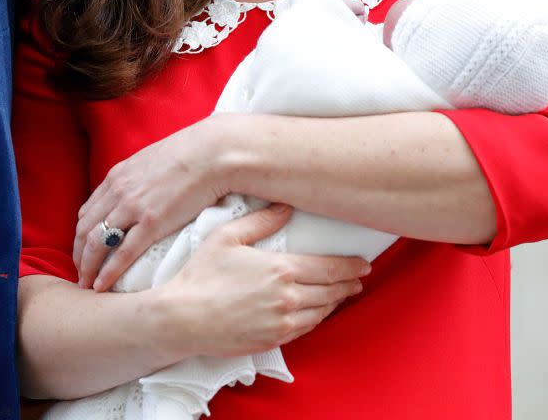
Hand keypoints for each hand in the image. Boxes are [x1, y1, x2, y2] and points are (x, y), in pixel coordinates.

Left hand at [74, 116, 230, 289]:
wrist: (211, 153)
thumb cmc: (189, 155)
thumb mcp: (151, 162)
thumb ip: (138, 180)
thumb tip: (139, 193)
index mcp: (118, 177)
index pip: (88, 212)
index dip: (82, 235)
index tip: (84, 251)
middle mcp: (119, 192)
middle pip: (85, 229)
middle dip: (79, 254)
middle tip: (81, 273)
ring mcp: (133, 207)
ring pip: (97, 242)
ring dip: (88, 266)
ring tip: (86, 284)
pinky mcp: (152, 223)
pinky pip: (122, 253)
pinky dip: (108, 272)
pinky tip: (102, 286)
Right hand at [157, 203, 368, 357]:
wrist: (184, 318)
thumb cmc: (202, 275)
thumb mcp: (228, 237)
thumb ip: (260, 221)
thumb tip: (285, 208)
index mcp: (281, 269)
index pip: (328, 268)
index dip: (350, 266)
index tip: (363, 263)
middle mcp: (289, 298)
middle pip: (330, 291)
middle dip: (348, 283)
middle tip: (359, 278)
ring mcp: (283, 322)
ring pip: (321, 312)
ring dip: (336, 302)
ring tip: (343, 294)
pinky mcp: (274, 340)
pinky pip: (306, 329)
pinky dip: (317, 318)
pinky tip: (318, 312)